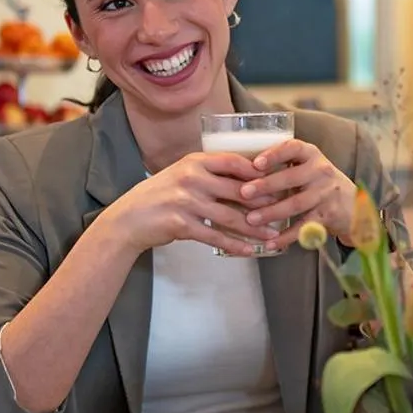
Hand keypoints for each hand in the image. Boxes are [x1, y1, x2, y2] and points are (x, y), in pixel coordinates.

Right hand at [102, 152, 280, 257]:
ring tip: (272, 235)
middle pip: (237, 190)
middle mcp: (191, 178)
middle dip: (264, 202)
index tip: (277, 179)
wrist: (128, 219)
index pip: (233, 161)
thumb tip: (247, 180)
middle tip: (284, 210)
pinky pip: (215, 236)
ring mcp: (186, 201)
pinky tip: (249, 251)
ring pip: (230, 216)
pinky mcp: (181, 225)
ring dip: (254, 228)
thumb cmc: (160, 196)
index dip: (257, 171)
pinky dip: (234, 245)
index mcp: (194, 162)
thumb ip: (210, 175)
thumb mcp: (183, 176)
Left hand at [236, 139, 356, 248]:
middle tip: (243, 193)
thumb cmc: (320, 184)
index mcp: (312, 155)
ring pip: (296, 204)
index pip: (293, 148)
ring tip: (251, 219)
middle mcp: (321, 171)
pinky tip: (270, 243)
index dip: (274, 154)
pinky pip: (304, 226)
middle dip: (265, 186)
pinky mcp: (328, 215)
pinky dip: (286, 236)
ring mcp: (326, 194)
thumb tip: (242, 172)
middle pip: (291, 177)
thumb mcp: (308, 167)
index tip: (255, 163)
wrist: (354, 206)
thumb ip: (284, 167)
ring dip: (271, 212)